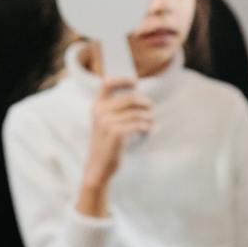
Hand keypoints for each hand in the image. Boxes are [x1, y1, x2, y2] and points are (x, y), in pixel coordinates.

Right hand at [77, 76, 152, 212]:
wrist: (98, 167)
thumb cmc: (106, 143)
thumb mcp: (104, 123)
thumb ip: (115, 109)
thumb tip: (140, 97)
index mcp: (96, 106)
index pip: (107, 84)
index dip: (122, 80)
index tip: (134, 81)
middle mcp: (100, 112)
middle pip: (130, 98)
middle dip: (144, 102)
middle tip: (150, 107)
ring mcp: (107, 123)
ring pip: (137, 113)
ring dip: (148, 116)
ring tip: (151, 121)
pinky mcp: (116, 133)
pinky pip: (138, 124)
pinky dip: (146, 126)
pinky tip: (148, 129)